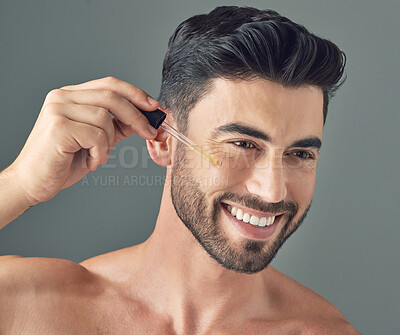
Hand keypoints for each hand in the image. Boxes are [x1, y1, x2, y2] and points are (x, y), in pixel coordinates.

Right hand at [8, 76, 166, 204]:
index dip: (135, 93)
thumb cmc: (64, 161)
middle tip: (150, 132)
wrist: (33, 182)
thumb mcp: (96, 140)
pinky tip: (89, 161)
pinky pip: (96, 135)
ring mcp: (58, 110)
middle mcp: (62, 97)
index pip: (109, 84)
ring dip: (109, 143)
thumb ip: (115, 125)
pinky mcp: (58, 127)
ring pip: (105, 118)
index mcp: (71, 95)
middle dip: (136, 115)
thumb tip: (144, 118)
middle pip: (111, 95)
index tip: (154, 107)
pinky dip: (100, 152)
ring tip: (97, 155)